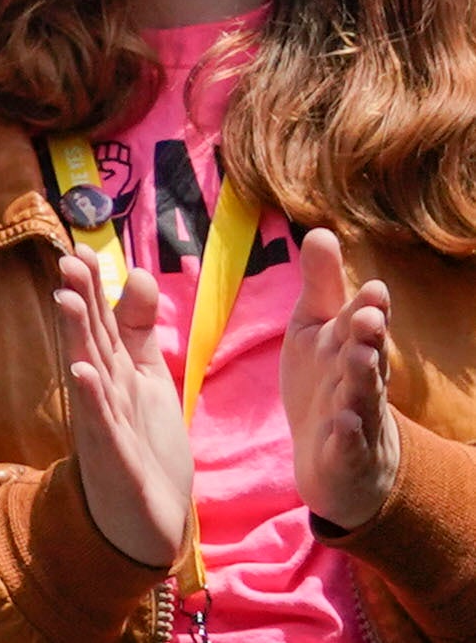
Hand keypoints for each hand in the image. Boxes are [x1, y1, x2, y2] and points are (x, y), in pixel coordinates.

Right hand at [55, 243, 192, 571]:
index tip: (80, 249)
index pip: (98, 321)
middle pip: (89, 338)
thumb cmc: (142, 443)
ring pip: (89, 372)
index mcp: (111, 370)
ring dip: (76, 337)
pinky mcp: (113, 455)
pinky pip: (100, 423)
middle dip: (79, 300)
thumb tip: (136, 273)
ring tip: (65, 300)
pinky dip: (91, 398)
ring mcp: (103, 422)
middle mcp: (100, 390)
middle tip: (68, 261)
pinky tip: (83, 372)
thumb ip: (140, 328)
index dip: (91, 287)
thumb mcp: (147, 377)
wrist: (147, 516)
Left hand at [286, 227, 403, 534]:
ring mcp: (357, 420)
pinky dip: (348, 435)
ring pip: (362, 399)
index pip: (361, 325)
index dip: (368, 308)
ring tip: (361, 358)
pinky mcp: (344, 456)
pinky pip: (347, 446)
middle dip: (370, 337)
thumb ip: (322, 286)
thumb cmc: (327, 382)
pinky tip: (345, 424)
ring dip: (362, 379)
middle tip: (370, 317)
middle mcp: (360, 382)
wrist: (336, 461)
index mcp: (351, 348)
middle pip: (367, 357)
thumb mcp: (318, 330)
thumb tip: (321, 230)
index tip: (375, 288)